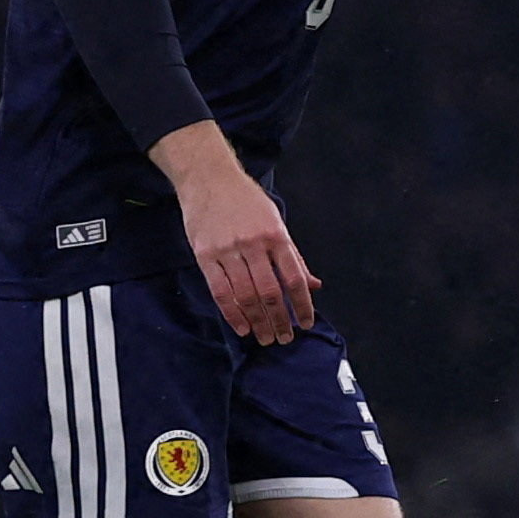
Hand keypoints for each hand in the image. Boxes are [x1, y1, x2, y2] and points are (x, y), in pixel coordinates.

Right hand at [154, 125, 318, 343]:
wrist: (209, 179)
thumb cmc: (247, 201)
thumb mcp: (276, 222)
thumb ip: (293, 256)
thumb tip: (313, 285)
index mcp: (277, 235)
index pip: (294, 278)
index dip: (302, 304)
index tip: (306, 323)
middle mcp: (254, 244)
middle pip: (270, 292)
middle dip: (279, 319)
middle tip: (284, 338)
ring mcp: (228, 251)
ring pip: (246, 295)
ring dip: (258, 321)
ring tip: (265, 337)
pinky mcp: (205, 256)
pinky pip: (220, 291)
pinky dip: (232, 313)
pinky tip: (242, 327)